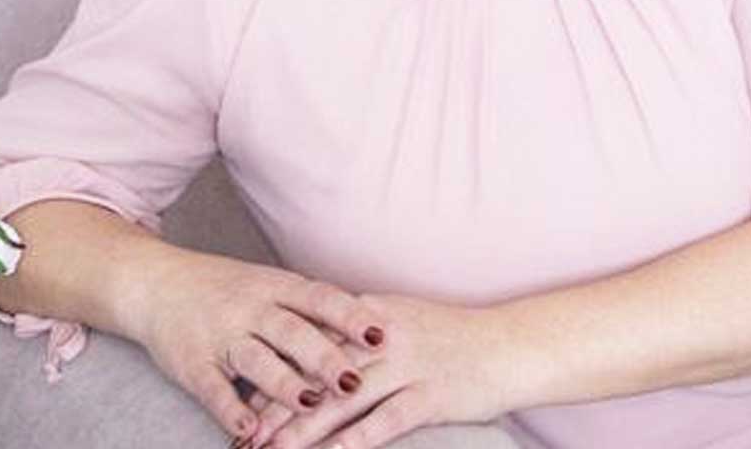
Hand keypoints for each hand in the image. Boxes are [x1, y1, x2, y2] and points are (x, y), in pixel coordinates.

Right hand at [122, 242, 389, 442]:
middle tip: (353, 380)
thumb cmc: (225, 288)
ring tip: (311, 403)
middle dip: (324, 356)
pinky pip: (213, 388)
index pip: (320, 298)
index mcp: (276, 286)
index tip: (382, 334)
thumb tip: (365, 325)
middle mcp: (251, 307)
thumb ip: (308, 307)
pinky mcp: (192, 362)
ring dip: (284, 384)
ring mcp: (221, 333)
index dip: (350, 316)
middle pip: (293, 331)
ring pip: (257, 359)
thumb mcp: (269, 286)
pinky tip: (249, 430)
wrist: (157, 283)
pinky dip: (230, 409)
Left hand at [243, 291, 512, 447]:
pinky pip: (385, 421)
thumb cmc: (453, 337)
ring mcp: (407, 364)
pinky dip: (355, 441)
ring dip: (304, 430)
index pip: (312, 342)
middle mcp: (384, 336)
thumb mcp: (403, 321)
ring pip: (344, 400)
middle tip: (246, 434)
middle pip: (320, 372)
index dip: (276, 371)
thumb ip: (361, 332)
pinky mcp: (430, 395)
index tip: (242, 397)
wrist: (508, 345)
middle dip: (279, 406)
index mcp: (373, 314)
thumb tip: (319, 349)